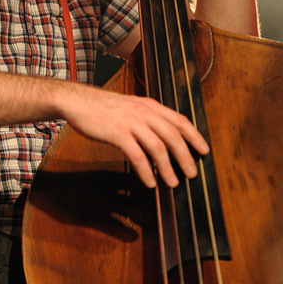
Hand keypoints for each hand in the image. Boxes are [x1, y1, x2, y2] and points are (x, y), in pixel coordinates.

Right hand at [63, 83, 209, 188]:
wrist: (78, 101)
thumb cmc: (103, 107)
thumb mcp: (131, 107)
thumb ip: (147, 119)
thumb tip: (163, 139)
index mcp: (150, 105)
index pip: (179, 120)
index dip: (194, 136)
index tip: (204, 150)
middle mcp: (144, 112)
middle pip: (173, 136)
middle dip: (186, 157)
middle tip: (192, 173)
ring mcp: (131, 122)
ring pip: (158, 147)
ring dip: (168, 168)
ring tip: (173, 182)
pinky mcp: (117, 133)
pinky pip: (137, 156)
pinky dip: (146, 171)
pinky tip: (150, 182)